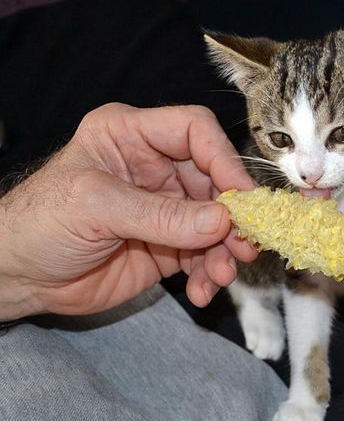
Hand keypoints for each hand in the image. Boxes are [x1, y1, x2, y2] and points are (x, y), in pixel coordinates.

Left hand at [0, 103, 256, 319]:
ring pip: (216, 222)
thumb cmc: (39, 224)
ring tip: (221, 275)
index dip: (223, 158)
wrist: (16, 277)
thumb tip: (221, 221)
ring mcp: (166, 208)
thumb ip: (160, 215)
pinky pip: (205, 255)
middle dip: (232, 215)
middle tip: (244, 245)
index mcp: (132, 136)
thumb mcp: (96, 207)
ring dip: (226, 250)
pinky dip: (209, 274)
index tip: (240, 197)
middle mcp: (156, 167)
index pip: (194, 130)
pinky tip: (200, 291)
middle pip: (215, 180)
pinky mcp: (169, 245)